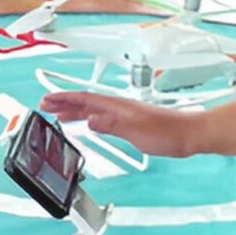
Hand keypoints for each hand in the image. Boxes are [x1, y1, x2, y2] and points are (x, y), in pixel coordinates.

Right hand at [39, 90, 197, 158]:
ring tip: (60, 115)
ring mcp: (125, 115)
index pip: (85, 99)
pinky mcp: (131, 123)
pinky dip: (90, 119)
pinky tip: (90, 124)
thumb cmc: (168, 132)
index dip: (65, 99)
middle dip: (65, 104)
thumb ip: (112, 125)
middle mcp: (120, 108)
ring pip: (93, 110)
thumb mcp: (136, 132)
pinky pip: (103, 118)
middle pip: (86, 103)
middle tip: (46, 106)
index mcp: (118, 107)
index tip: (47, 100)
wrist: (189, 134)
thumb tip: (90, 121)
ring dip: (75, 111)